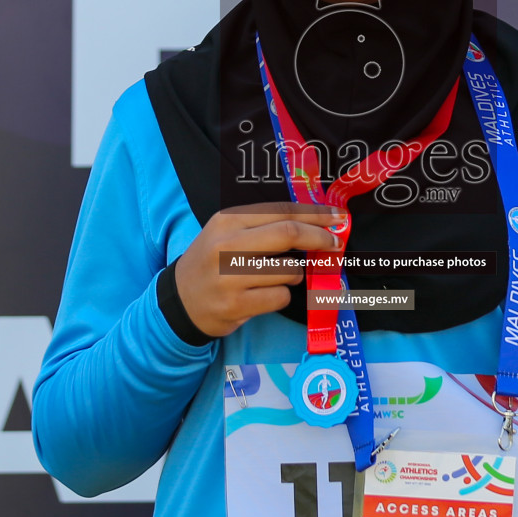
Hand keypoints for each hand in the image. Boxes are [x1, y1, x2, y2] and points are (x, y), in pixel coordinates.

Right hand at [175, 202, 346, 338]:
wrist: (179, 300)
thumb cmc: (212, 262)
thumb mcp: (227, 233)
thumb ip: (264, 225)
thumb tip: (316, 223)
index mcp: (227, 220)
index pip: (281, 211)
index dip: (315, 214)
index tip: (338, 217)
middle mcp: (226, 245)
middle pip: (288, 234)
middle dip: (319, 238)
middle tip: (335, 244)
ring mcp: (230, 277)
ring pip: (289, 270)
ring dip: (296, 273)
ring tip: (279, 275)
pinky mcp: (236, 305)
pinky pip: (280, 297)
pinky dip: (281, 295)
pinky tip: (264, 295)